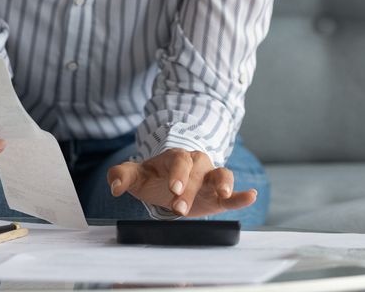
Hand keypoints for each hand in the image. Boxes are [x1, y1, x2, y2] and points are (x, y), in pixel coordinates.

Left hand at [107, 148, 256, 217]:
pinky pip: (234, 194)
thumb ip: (121, 176)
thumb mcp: (136, 175)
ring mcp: (210, 179)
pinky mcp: (219, 196)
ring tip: (225, 193)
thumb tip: (113, 186)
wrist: (169, 183)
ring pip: (222, 175)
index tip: (174, 189)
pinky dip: (243, 195)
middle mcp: (197, 164)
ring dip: (224, 184)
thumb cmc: (153, 177)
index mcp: (177, 158)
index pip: (179, 161)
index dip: (178, 174)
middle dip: (191, 188)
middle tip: (179, 207)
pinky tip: (251, 195)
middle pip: (199, 170)